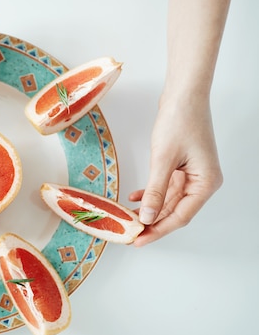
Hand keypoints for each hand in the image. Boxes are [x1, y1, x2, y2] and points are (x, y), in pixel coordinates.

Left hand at [129, 93, 222, 246]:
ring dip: (149, 209)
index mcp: (206, 183)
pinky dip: (150, 193)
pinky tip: (134, 198)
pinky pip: (166, 187)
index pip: (181, 216)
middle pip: (175, 211)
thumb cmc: (179, 121)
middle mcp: (203, 182)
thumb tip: (146, 217)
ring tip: (128, 218)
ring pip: (169, 200)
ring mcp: (194, 174)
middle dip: (152, 222)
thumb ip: (155, 190)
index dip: (158, 230)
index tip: (139, 240)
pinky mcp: (183, 166)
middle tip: (129, 234)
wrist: (183, 94)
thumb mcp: (163, 159)